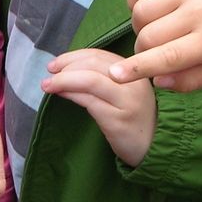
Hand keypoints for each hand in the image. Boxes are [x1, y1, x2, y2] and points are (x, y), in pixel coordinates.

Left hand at [41, 48, 156, 165]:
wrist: (154, 147)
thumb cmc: (134, 117)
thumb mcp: (123, 92)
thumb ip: (102, 78)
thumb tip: (66, 69)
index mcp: (134, 71)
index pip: (99, 55)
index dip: (73, 56)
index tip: (55, 64)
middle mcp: (133, 82)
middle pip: (94, 64)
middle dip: (66, 65)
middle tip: (49, 72)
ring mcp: (127, 101)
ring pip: (90, 80)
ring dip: (63, 80)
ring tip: (47, 84)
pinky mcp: (118, 120)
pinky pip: (89, 101)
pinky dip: (71, 94)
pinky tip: (60, 95)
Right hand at [108, 0, 201, 91]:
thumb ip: (191, 81)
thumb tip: (157, 81)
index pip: (169, 57)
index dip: (138, 68)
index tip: (114, 76)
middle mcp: (201, 10)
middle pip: (148, 35)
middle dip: (142, 50)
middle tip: (156, 50)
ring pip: (140, 11)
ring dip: (140, 26)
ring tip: (157, 28)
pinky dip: (136, 0)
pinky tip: (152, 8)